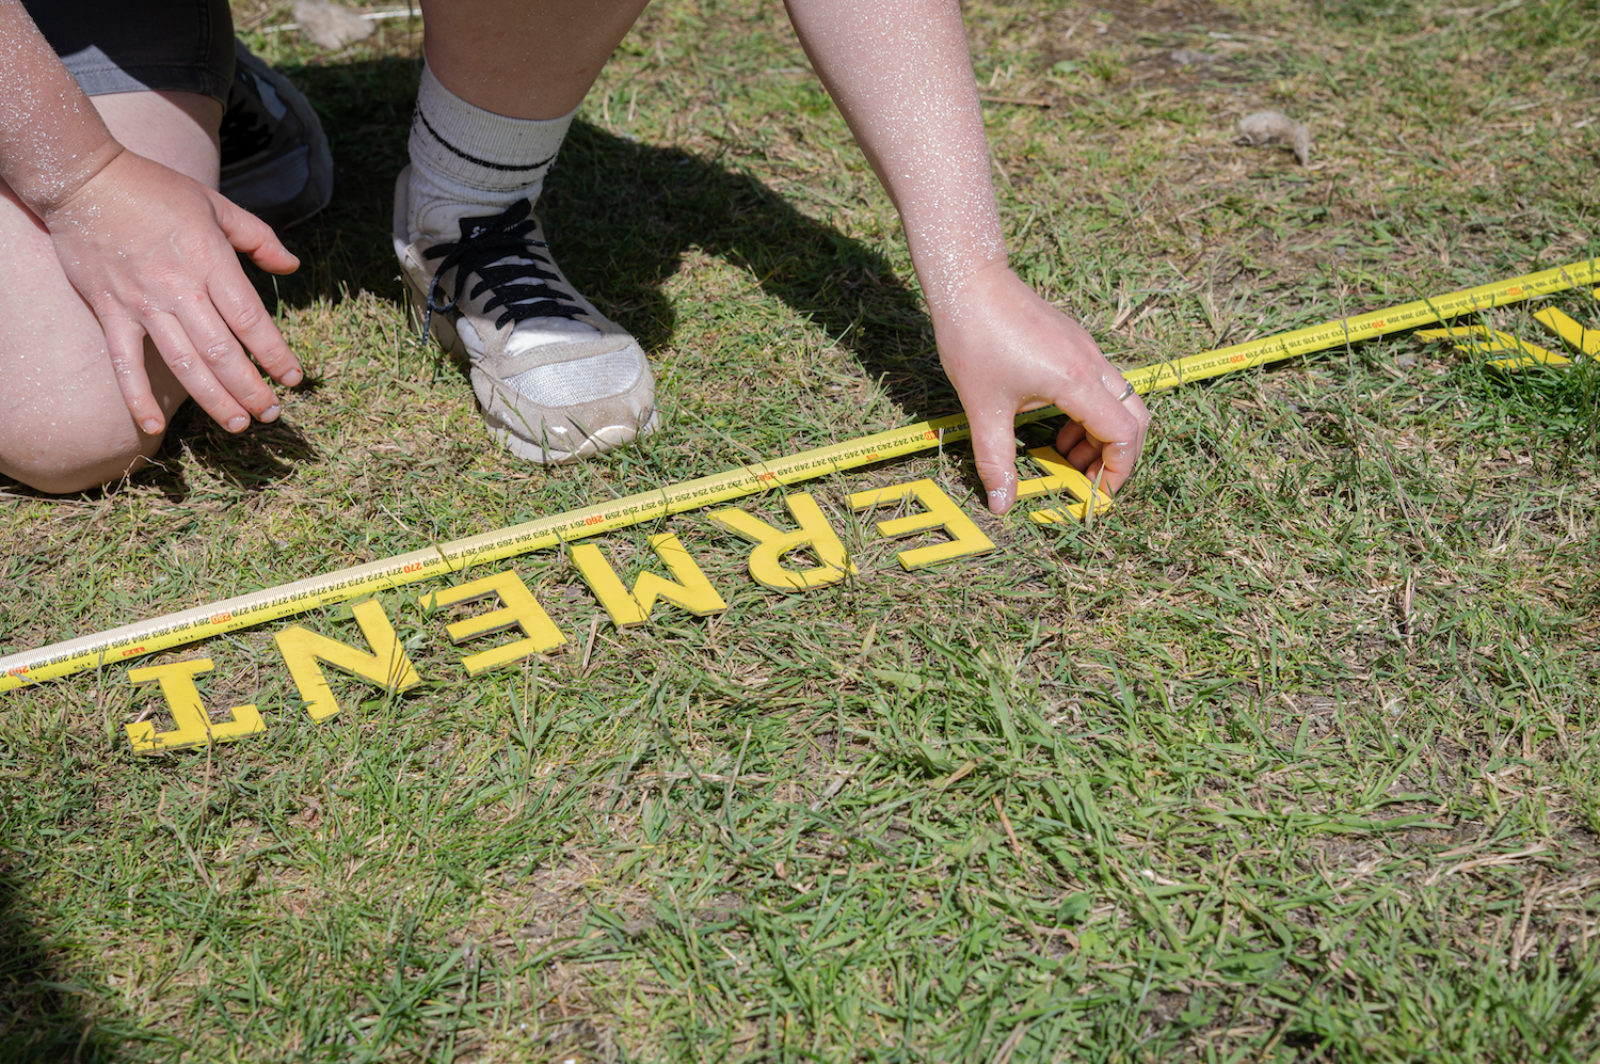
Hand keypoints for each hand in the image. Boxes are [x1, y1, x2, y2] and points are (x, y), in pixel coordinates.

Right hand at [41, 148, 303, 435]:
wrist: (85, 180)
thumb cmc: (157, 191)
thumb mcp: (216, 204)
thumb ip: (258, 238)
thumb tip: (293, 265)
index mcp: (210, 261)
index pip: (251, 320)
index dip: (275, 354)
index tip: (293, 378)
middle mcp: (179, 288)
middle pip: (222, 351)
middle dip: (251, 388)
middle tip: (272, 413)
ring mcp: (142, 304)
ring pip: (184, 364)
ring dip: (213, 399)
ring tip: (239, 424)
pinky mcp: (110, 312)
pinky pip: (125, 364)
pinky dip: (137, 398)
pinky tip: (153, 428)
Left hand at [932, 262, 1149, 513]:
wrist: (970, 282)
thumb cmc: (974, 339)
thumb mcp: (982, 408)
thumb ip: (995, 460)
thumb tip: (1001, 504)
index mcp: (1076, 380)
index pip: (1123, 433)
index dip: (1117, 471)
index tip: (1094, 494)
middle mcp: (1092, 363)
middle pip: (1134, 419)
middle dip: (1118, 457)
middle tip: (1087, 481)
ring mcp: (1087, 350)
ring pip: (1119, 402)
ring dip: (1101, 437)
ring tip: (1065, 456)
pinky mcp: (1075, 344)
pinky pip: (1102, 386)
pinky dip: (1090, 415)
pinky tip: (1056, 428)